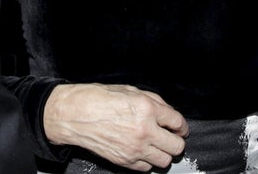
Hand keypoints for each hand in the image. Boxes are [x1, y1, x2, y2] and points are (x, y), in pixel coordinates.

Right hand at [44, 83, 188, 170]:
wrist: (76, 114)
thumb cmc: (101, 99)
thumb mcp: (133, 90)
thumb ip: (155, 102)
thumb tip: (168, 113)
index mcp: (148, 109)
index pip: (178, 123)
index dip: (182, 126)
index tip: (180, 128)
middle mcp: (144, 131)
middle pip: (176, 146)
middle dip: (177, 141)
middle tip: (172, 137)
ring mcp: (134, 148)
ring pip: (164, 161)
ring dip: (165, 153)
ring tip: (159, 146)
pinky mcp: (124, 161)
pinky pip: (146, 168)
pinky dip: (149, 162)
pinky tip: (144, 152)